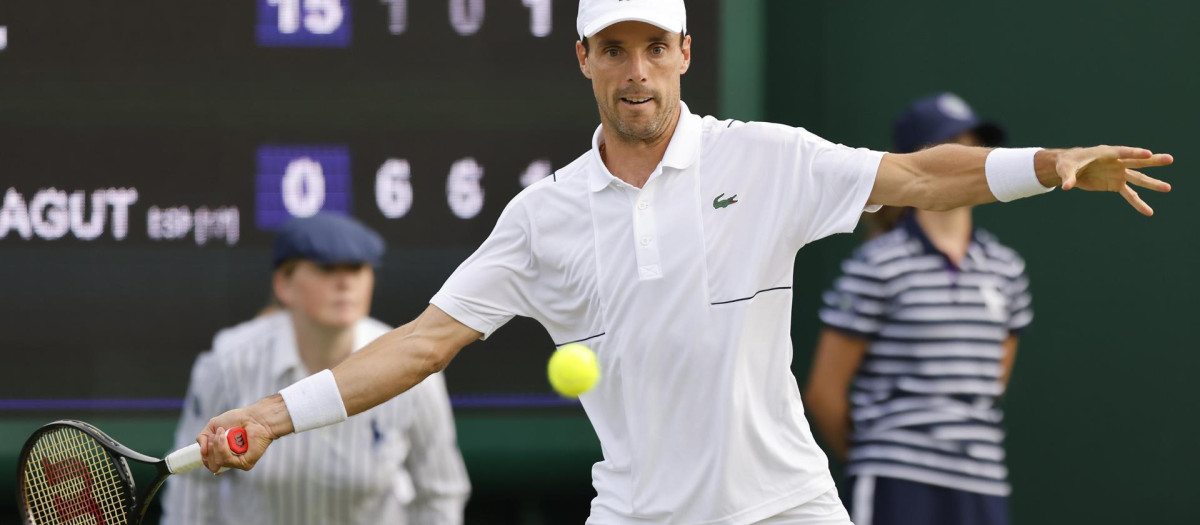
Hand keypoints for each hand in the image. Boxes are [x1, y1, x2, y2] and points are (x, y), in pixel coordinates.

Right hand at [197, 402, 281, 473]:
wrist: (254, 417)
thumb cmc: (238, 419)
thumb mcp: (214, 426)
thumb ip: (203, 438)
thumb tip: (202, 453)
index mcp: (224, 454)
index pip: (210, 464)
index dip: (205, 458)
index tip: (206, 446)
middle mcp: (231, 461)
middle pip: (211, 464)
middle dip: (210, 448)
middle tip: (216, 435)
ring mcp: (238, 463)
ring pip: (217, 462)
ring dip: (216, 445)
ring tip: (222, 432)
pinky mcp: (245, 464)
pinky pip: (226, 460)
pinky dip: (222, 447)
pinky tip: (225, 436)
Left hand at [1056, 146, 1173, 215]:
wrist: (1069, 168)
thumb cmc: (1067, 163)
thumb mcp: (1066, 169)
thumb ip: (1069, 177)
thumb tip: (1066, 187)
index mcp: (1106, 153)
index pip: (1122, 152)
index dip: (1135, 152)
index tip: (1148, 153)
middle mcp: (1116, 162)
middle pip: (1137, 161)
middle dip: (1153, 161)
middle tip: (1170, 159)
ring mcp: (1118, 173)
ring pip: (1138, 178)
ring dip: (1152, 183)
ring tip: (1168, 188)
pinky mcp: (1116, 184)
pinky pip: (1129, 194)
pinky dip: (1138, 203)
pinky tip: (1148, 212)